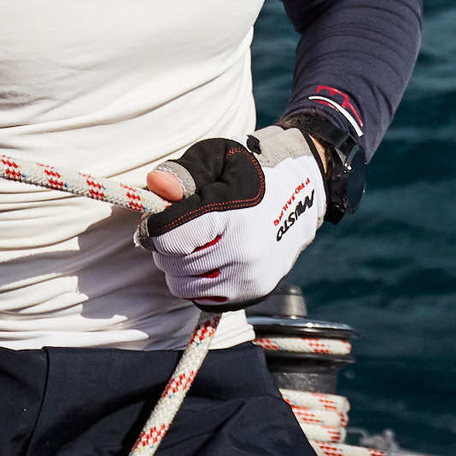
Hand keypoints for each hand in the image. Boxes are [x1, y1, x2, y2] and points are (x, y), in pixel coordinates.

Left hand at [141, 127, 324, 308]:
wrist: (300, 196)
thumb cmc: (251, 173)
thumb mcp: (218, 157)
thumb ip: (185, 172)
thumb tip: (158, 188)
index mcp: (230, 214)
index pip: (167, 237)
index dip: (154, 226)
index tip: (159, 218)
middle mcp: (242, 251)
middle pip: (171, 263)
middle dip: (168, 245)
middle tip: (183, 227)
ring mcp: (248, 277)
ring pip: (182, 285)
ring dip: (179, 266)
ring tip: (196, 244)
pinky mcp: (252, 293)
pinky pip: (202, 298)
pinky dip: (198, 282)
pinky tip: (211, 261)